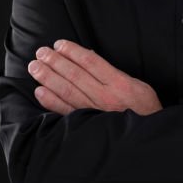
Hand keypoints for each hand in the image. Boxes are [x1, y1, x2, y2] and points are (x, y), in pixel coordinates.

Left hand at [27, 39, 162, 115]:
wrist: (146, 138)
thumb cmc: (144, 110)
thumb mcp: (138, 85)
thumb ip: (115, 73)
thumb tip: (91, 59)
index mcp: (119, 84)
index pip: (91, 62)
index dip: (73, 51)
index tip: (58, 44)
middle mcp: (105, 97)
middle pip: (75, 75)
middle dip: (55, 61)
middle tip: (40, 52)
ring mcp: (94, 112)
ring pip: (67, 91)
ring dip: (48, 77)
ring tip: (35, 67)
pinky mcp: (87, 126)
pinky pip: (65, 111)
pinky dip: (51, 101)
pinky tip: (39, 91)